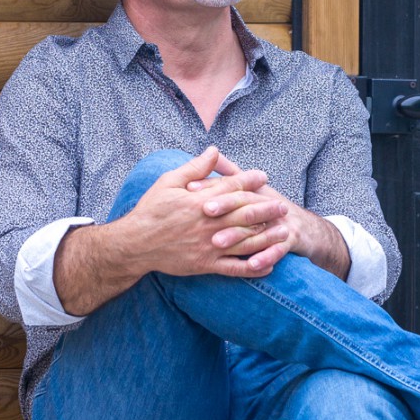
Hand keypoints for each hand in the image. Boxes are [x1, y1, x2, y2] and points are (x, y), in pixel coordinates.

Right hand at [119, 146, 284, 278]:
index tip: (263, 176)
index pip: (232, 188)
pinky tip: (268, 265)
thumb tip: (214, 150)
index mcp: (201, 202)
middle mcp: (209, 224)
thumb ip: (195, 168)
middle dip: (267, 210)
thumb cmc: (150, 210)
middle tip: (283, 206)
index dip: (250, 180)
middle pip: (245, 215)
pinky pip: (235, 268)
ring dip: (267, 237)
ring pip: (245, 241)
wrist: (135, 244)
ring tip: (284, 232)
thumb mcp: (168, 182)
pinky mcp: (206, 265)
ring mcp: (209, 246)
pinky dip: (253, 267)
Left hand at [186, 153, 350, 278]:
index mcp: (254, 191)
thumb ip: (230, 173)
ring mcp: (278, 223)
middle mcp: (266, 204)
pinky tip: (251, 266)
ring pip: (256, 228)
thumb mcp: (252, 188)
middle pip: (244, 203)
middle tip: (204, 212)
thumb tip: (212, 152)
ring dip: (237, 236)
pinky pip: (278, 250)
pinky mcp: (290, 240)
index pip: (231, 185)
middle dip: (225, 207)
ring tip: (217, 243)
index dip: (211, 186)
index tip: (190, 187)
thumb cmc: (268, 206)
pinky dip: (265, 257)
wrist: (305, 228)